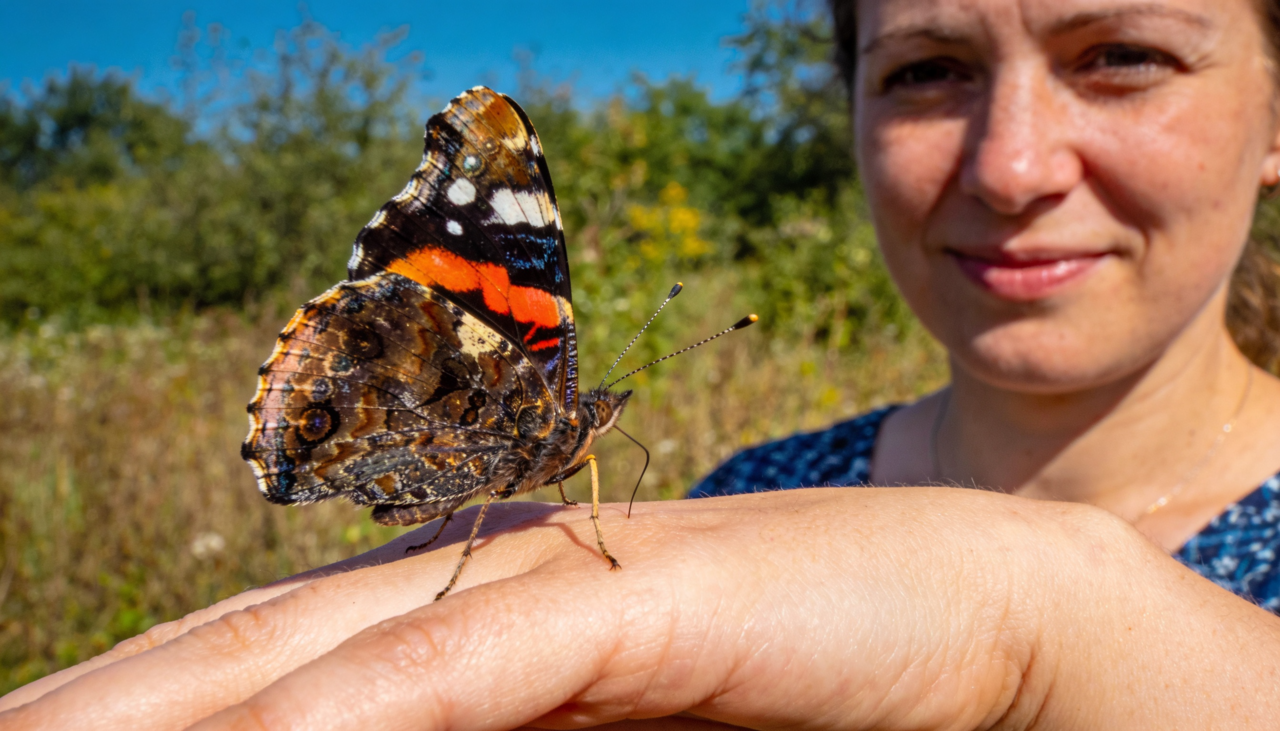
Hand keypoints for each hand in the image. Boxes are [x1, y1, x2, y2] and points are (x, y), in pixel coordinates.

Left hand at [3, 487, 1276, 729]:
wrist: (959, 605)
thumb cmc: (785, 688)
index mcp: (463, 621)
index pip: (257, 670)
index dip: (130, 704)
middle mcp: (479, 587)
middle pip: (249, 656)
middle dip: (106, 707)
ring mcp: (554, 586)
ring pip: (323, 656)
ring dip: (174, 705)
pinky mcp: (641, 602)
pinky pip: (475, 670)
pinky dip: (366, 710)